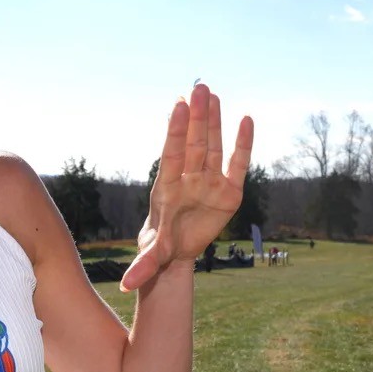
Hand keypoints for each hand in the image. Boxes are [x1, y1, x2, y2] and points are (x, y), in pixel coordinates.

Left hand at [121, 84, 254, 291]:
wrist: (174, 251)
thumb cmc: (159, 247)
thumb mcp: (152, 257)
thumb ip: (143, 266)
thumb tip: (126, 284)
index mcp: (168, 189)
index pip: (172, 155)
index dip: (175, 132)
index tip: (177, 106)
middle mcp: (189, 180)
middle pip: (194, 144)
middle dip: (196, 117)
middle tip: (198, 87)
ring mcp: (209, 183)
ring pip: (212, 146)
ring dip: (213, 121)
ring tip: (211, 93)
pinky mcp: (229, 192)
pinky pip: (238, 164)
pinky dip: (242, 144)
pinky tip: (245, 119)